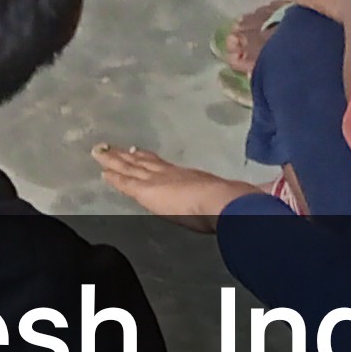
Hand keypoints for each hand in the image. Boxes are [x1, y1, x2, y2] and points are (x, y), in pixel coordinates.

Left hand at [93, 141, 261, 223]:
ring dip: (114, 160)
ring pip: (130, 167)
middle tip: (112, 147)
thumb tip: (250, 198)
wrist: (225, 202)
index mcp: (190, 177)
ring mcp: (159, 180)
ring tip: (100, 151)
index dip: (149, 160)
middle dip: (128, 157)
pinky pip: (126, 182)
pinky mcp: (147, 190)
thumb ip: (230, 198)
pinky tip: (103, 171)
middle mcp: (172, 174)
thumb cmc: (232, 205)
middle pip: (144, 163)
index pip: (164, 167)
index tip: (137, 152)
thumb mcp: (230, 199)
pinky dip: (114, 177)